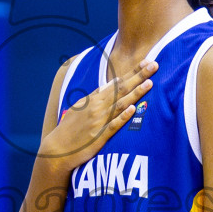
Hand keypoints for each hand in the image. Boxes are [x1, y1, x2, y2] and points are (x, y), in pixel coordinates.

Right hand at [39, 58, 156, 172]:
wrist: (58, 149)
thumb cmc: (72, 128)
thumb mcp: (82, 106)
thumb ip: (98, 94)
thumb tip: (114, 81)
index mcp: (94, 99)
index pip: (118, 82)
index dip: (133, 72)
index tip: (147, 61)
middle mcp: (97, 107)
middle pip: (121, 89)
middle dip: (139, 76)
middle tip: (154, 64)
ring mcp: (98, 122)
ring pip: (120, 104)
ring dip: (135, 93)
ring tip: (149, 83)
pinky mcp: (98, 137)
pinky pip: (112, 126)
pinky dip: (122, 117)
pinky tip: (132, 109)